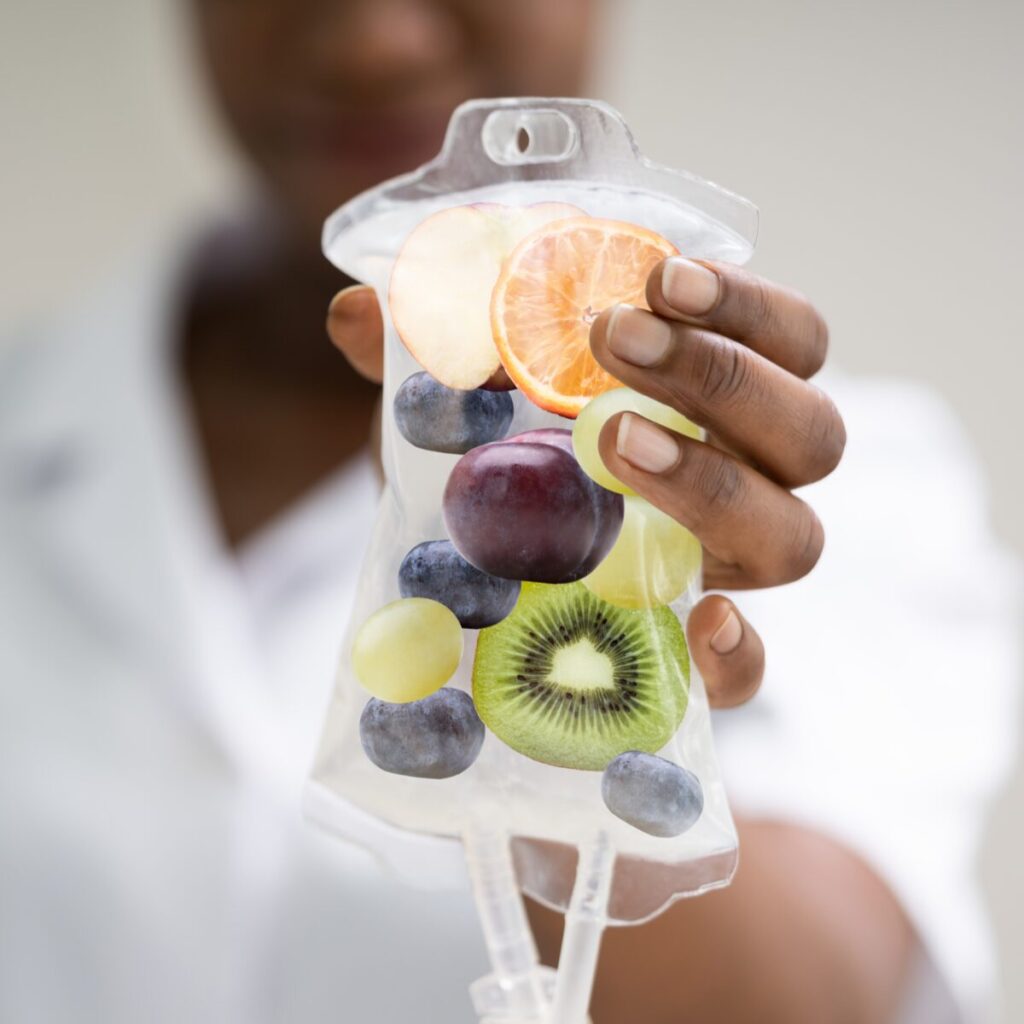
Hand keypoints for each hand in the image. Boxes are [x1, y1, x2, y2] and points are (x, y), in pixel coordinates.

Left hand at [327, 257, 843, 709]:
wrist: (463, 591)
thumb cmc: (486, 473)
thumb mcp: (457, 410)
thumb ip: (426, 362)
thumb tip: (356, 311)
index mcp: (716, 405)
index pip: (792, 340)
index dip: (747, 306)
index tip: (662, 274)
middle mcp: (744, 482)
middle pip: (809, 431)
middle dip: (722, 376)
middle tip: (616, 340)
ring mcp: (722, 574)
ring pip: (792, 538)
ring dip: (715, 483)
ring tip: (612, 444)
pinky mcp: (688, 662)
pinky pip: (752, 671)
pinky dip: (739, 653)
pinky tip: (702, 620)